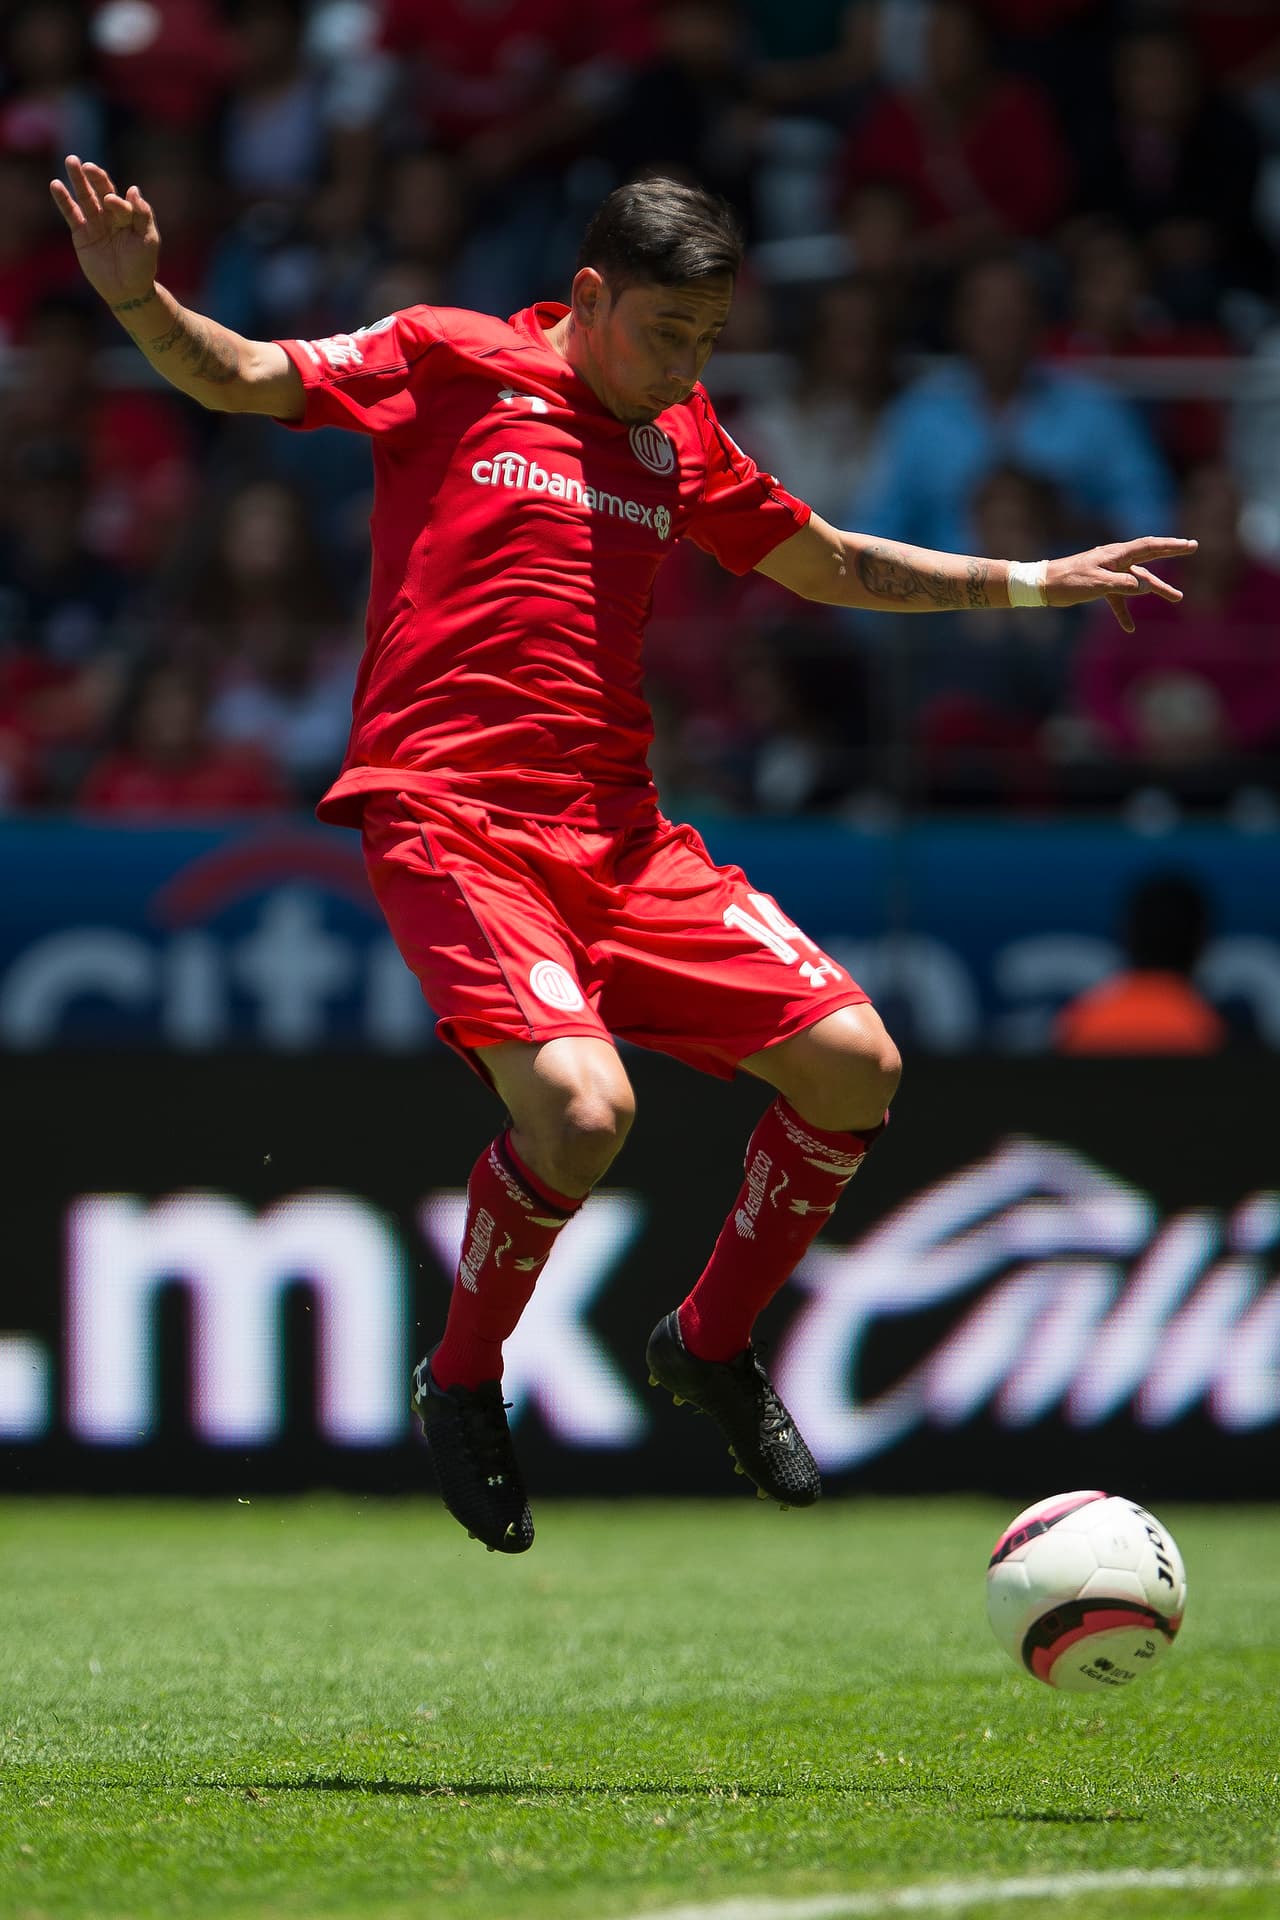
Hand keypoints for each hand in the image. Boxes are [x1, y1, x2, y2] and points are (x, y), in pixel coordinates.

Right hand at [49, 155, 160, 310]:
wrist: (127, 291)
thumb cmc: (142, 266)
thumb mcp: (148, 240)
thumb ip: (143, 215)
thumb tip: (133, 189)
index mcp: (129, 215)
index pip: (120, 201)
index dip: (116, 201)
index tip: (112, 203)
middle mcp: (111, 216)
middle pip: (101, 191)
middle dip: (94, 177)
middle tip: (86, 165)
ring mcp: (95, 224)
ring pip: (85, 198)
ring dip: (77, 180)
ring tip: (71, 161)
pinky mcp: (81, 234)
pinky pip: (71, 214)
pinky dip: (63, 200)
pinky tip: (56, 185)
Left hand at [1046, 537, 1197, 633]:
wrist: (1043, 585)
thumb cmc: (1068, 581)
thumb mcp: (1096, 583)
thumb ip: (1122, 584)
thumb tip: (1145, 587)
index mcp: (1116, 555)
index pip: (1150, 547)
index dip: (1171, 545)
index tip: (1190, 544)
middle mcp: (1115, 561)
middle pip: (1149, 559)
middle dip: (1171, 553)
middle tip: (1192, 548)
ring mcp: (1109, 573)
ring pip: (1138, 581)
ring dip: (1156, 589)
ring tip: (1177, 597)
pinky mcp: (1100, 586)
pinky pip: (1118, 598)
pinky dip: (1124, 612)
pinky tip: (1129, 628)